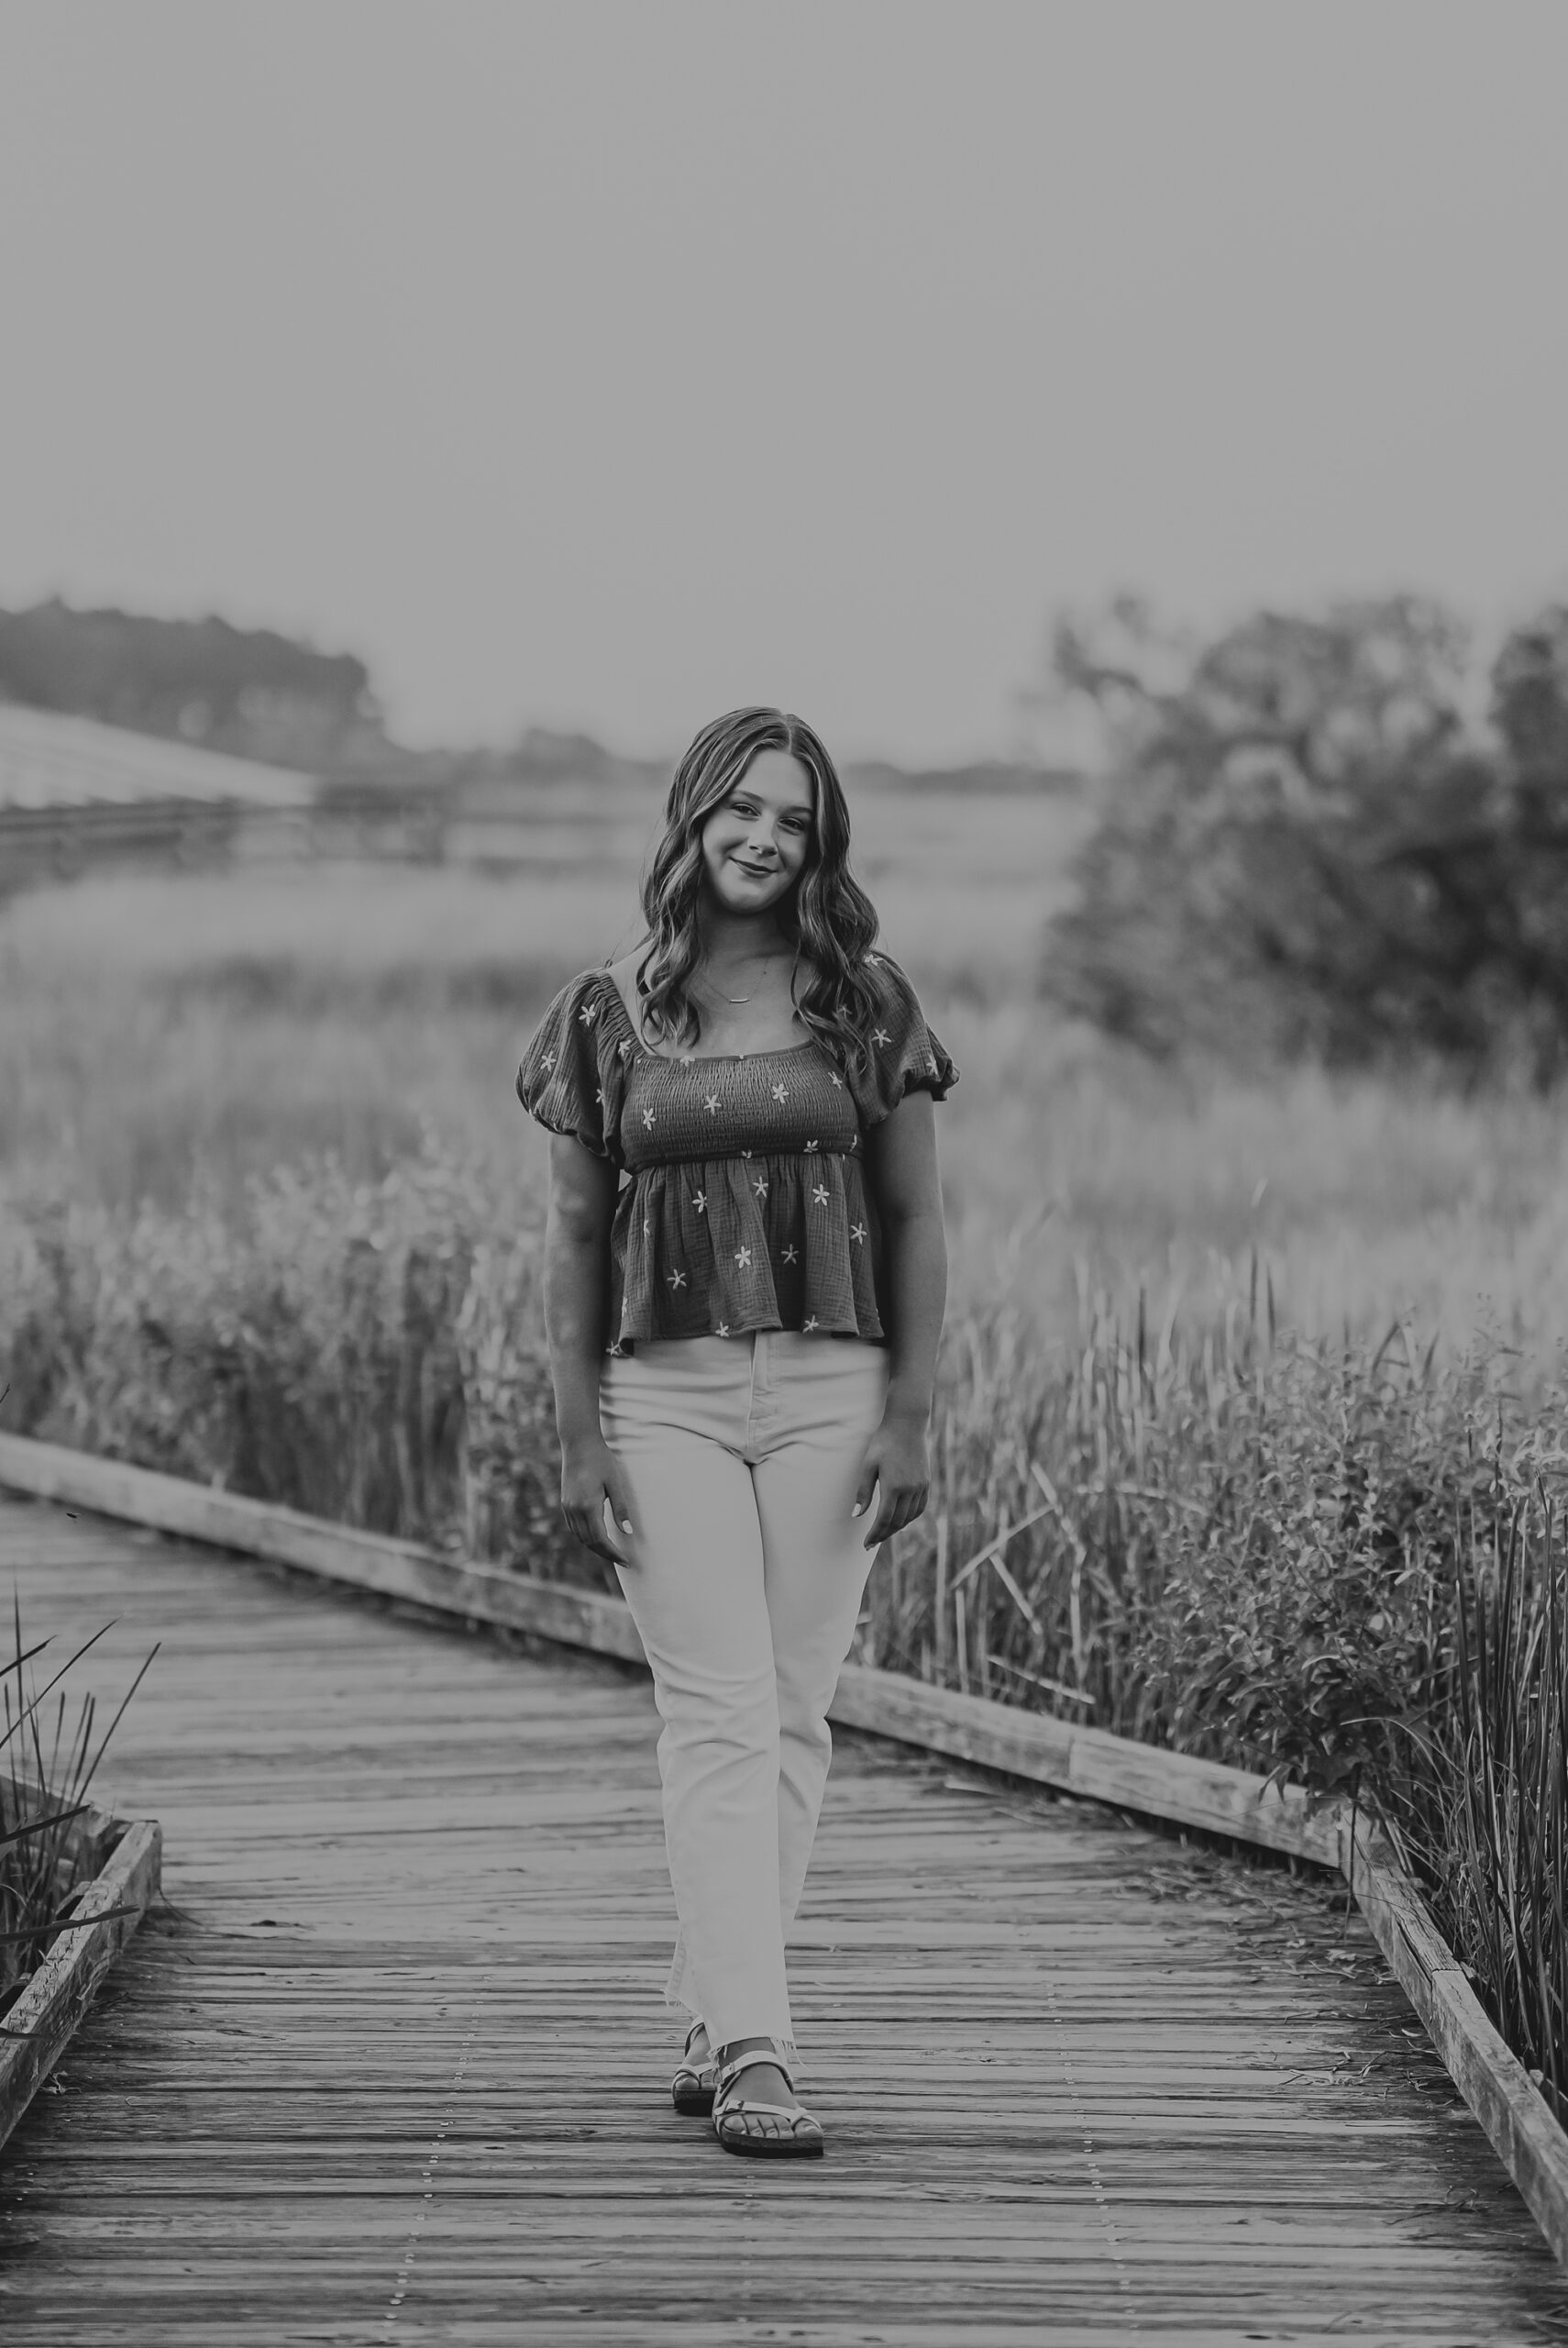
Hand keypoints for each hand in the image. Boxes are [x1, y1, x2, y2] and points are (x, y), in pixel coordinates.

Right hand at [560, 1438, 636, 1566]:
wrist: (578, 1443)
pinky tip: (596, 1538)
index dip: (613, 1553)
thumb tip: (628, 1532)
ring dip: (595, 1547)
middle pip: (589, 1542)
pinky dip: (586, 1537)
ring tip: (611, 1552)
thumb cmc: (601, 1460)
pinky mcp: (565, 1503)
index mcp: (588, 1506)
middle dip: (606, 1554)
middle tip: (622, 1560)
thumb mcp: (615, 1483)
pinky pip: (575, 1528)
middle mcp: (574, 1509)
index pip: (600, 1539)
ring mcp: (567, 1507)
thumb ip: (620, 1508)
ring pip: (580, 1537)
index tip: (626, 1560)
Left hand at [851, 1408, 930, 1549]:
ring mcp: (920, 1487)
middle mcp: (910, 1490)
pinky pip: (920, 1508)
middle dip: (883, 1535)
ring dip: (896, 1528)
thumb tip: (856, 1515)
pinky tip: (901, 1520)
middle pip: (897, 1522)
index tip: (866, 1544)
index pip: (883, 1520)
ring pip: (909, 1517)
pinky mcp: (926, 1483)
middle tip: (871, 1543)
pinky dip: (910, 1518)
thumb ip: (863, 1491)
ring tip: (884, 1533)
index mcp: (893, 1487)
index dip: (874, 1534)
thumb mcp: (868, 1465)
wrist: (907, 1425)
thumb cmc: (883, 1442)